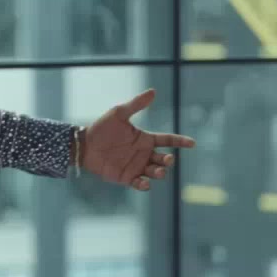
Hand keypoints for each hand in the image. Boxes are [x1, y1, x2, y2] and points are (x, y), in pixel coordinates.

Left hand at [81, 89, 195, 191]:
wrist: (84, 145)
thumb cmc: (101, 128)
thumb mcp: (118, 114)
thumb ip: (136, 104)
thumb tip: (153, 91)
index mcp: (145, 139)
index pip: (168, 140)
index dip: (181, 141)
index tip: (192, 143)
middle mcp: (144, 154)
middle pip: (164, 159)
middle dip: (169, 161)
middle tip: (167, 159)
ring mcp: (136, 166)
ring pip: (155, 172)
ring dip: (160, 173)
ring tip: (158, 171)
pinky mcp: (126, 177)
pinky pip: (140, 184)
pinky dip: (144, 185)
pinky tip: (145, 184)